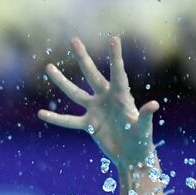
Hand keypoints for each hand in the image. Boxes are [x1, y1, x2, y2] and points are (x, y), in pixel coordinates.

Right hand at [38, 35, 159, 168]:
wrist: (132, 155)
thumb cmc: (142, 139)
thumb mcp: (144, 127)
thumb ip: (145, 115)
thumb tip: (153, 105)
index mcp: (122, 96)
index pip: (117, 73)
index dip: (115, 57)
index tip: (113, 39)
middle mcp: (106, 98)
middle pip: (91, 75)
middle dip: (83, 58)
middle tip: (74, 40)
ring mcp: (95, 110)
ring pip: (75, 93)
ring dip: (61, 81)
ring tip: (49, 67)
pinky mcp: (88, 125)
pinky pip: (69, 120)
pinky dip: (56, 118)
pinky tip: (41, 113)